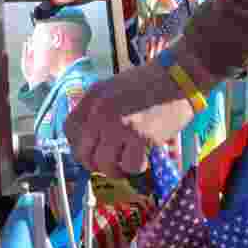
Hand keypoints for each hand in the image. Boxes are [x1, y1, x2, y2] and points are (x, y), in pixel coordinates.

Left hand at [64, 58, 195, 176]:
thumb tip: (89, 142)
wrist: (178, 77)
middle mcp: (101, 111)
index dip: (78, 146)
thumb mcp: (112, 88)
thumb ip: (97, 111)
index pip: (69, 130)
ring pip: (104, 165)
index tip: (91, 150)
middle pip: (84, 153)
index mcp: (93, 97)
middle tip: (110, 163)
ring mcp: (120, 125)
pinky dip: (136, 167)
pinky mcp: (141, 137)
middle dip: (96, 164)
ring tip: (127, 161)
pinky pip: (130, 166)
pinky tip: (143, 156)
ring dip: (116, 169)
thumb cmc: (148, 84)